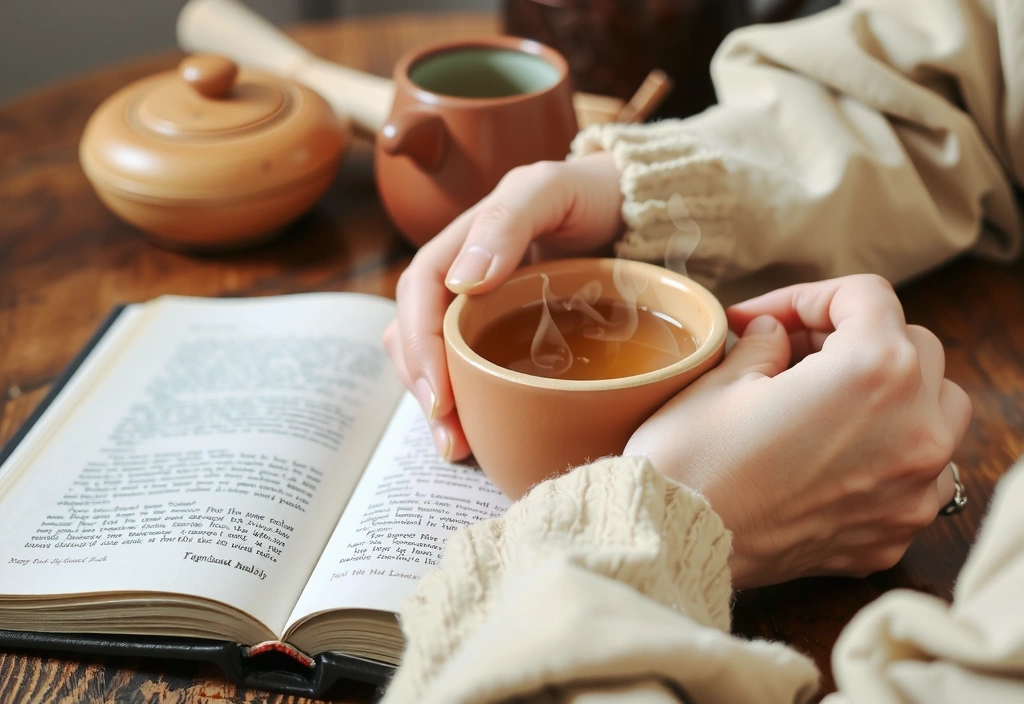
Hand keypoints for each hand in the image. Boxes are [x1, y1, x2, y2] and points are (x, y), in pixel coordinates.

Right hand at [383, 152, 623, 458]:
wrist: (635, 204)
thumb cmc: (591, 192)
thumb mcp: (550, 189)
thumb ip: (507, 221)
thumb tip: (461, 282)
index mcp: (462, 242)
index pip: (419, 291)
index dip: (419, 343)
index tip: (439, 394)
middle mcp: (462, 277)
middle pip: (415, 331)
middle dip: (422, 386)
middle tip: (447, 438)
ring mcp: (482, 307)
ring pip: (434, 355)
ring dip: (436, 403)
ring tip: (455, 448)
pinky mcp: (504, 333)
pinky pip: (469, 366)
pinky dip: (466, 401)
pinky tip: (478, 433)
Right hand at [623, 275, 971, 587]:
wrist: (674, 547)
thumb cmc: (690, 462)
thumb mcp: (721, 380)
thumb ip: (765, 344)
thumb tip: (777, 333)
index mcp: (872, 372)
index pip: (866, 297)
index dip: (807, 296)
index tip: (766, 318)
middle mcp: (914, 429)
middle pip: (916, 346)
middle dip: (855, 338)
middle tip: (789, 355)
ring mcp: (912, 489)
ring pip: (940, 411)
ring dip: (895, 393)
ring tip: (828, 402)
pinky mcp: (894, 533)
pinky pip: (918, 475)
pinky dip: (888, 454)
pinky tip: (830, 457)